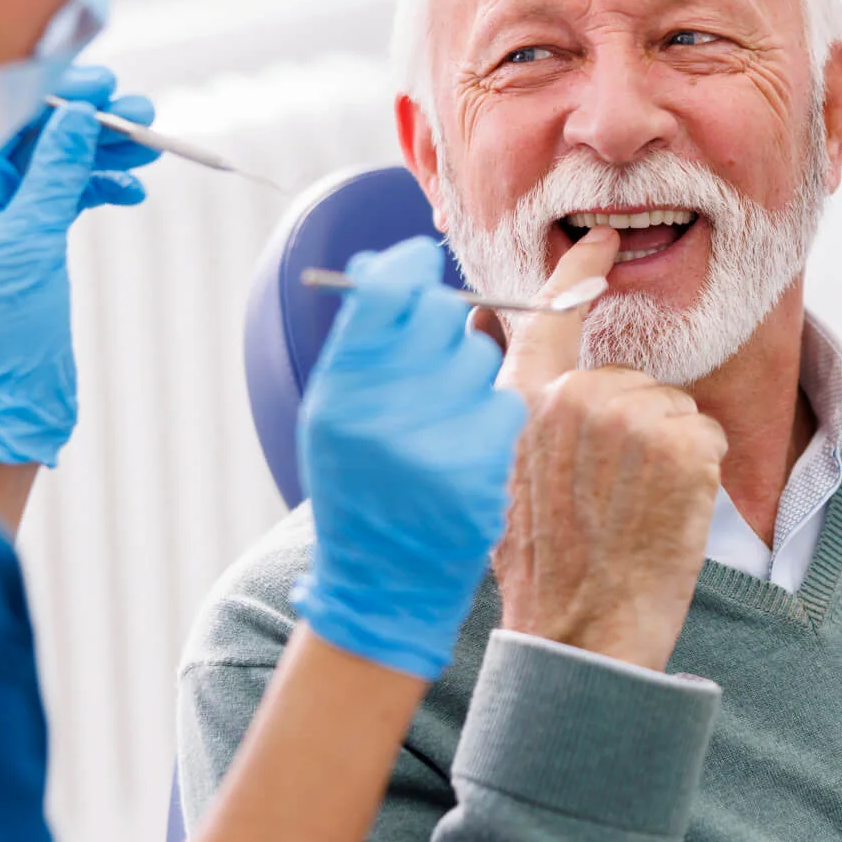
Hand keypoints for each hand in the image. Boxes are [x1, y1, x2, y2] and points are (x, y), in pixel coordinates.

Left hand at [0, 65, 159, 466]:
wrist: (11, 398)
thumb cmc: (6, 326)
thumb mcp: (32, 241)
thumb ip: (55, 175)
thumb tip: (78, 117)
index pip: (7, 124)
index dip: (56, 98)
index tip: (103, 84)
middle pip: (38, 143)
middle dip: (90, 127)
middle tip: (142, 113)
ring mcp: (6, 224)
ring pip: (59, 170)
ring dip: (103, 156)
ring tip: (149, 149)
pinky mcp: (33, 246)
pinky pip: (68, 201)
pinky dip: (99, 191)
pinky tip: (131, 190)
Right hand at [290, 238, 526, 680]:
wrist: (383, 579)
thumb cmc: (359, 482)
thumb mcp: (334, 412)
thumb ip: (361, 341)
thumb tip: (387, 262)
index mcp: (339, 391)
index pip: (384, 292)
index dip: (407, 269)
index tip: (419, 262)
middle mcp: (384, 413)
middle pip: (442, 315)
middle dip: (443, 323)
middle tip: (432, 351)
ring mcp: (437, 441)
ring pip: (481, 356)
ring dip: (471, 372)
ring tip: (444, 411)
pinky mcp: (483, 468)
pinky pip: (507, 403)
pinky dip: (492, 415)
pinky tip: (468, 444)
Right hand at [490, 230, 729, 671]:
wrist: (584, 633)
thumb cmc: (547, 571)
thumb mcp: (501, 486)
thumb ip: (515, 420)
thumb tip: (513, 360)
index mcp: (518, 407)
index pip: (548, 319)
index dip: (577, 274)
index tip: (602, 239)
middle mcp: (571, 400)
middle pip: (629, 380)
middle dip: (636, 427)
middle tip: (612, 498)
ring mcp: (630, 420)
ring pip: (673, 407)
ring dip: (669, 453)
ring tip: (633, 510)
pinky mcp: (682, 446)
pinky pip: (707, 435)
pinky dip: (701, 472)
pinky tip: (666, 514)